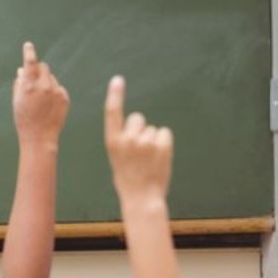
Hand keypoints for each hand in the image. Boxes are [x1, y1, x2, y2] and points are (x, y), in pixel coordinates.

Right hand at [12, 41, 69, 146]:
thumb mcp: (17, 101)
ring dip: (46, 83)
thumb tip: (22, 70)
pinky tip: (49, 106)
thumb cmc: (24, 120)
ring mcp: (56, 91)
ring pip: (52, 78)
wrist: (40, 137)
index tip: (28, 45)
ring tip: (41, 101)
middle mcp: (44, 86)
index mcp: (29, 86)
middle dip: (39, 70)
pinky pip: (59, 88)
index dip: (28, 52)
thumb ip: (19, 83)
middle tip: (34, 80)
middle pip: (44, 67)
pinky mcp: (65, 97)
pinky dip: (54, 92)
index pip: (30, 62)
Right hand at [104, 76, 172, 202]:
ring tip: (149, 160)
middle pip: (137, 118)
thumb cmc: (128, 179)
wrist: (141, 198)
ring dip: (153, 140)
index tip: (117, 80)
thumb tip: (139, 124)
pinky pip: (164, 133)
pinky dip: (164, 143)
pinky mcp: (162, 144)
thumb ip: (124, 140)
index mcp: (113, 142)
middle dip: (140, 128)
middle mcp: (128, 138)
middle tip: (139, 150)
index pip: (112, 113)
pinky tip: (159, 158)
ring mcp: (145, 141)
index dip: (115, 95)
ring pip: (152, 129)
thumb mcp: (117, 158)